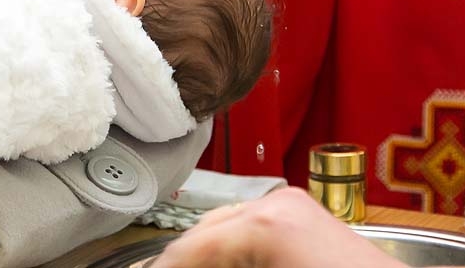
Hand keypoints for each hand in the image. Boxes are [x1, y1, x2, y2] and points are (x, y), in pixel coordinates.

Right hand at [150, 187, 407, 267]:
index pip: (187, 250)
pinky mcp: (302, 216)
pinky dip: (230, 253)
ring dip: (205, 258)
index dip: (162, 265)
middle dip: (182, 260)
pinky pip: (247, 232)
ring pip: (222, 232)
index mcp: (266, 224)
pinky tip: (224, 266)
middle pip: (201, 236)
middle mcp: (274, 202)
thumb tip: (171, 264)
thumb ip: (214, 263)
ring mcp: (291, 205)